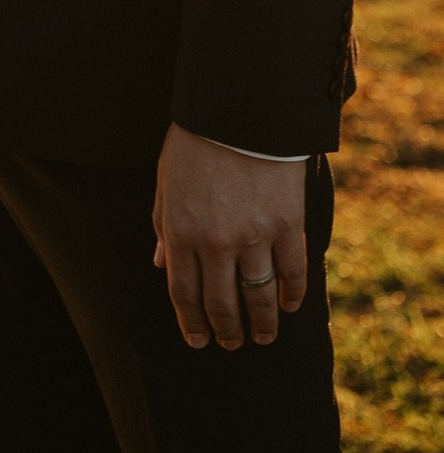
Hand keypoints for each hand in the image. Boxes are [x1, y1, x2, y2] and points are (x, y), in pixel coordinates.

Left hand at [152, 122, 307, 349]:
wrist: (239, 109)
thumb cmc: (196, 141)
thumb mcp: (166, 180)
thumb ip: (162, 225)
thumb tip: (159, 264)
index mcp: (180, 229)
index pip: (183, 292)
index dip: (190, 323)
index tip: (197, 340)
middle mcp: (215, 241)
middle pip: (220, 303)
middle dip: (225, 330)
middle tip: (230, 344)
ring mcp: (254, 236)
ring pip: (258, 298)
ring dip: (260, 325)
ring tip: (261, 338)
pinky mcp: (287, 226)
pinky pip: (292, 274)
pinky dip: (291, 296)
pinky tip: (288, 307)